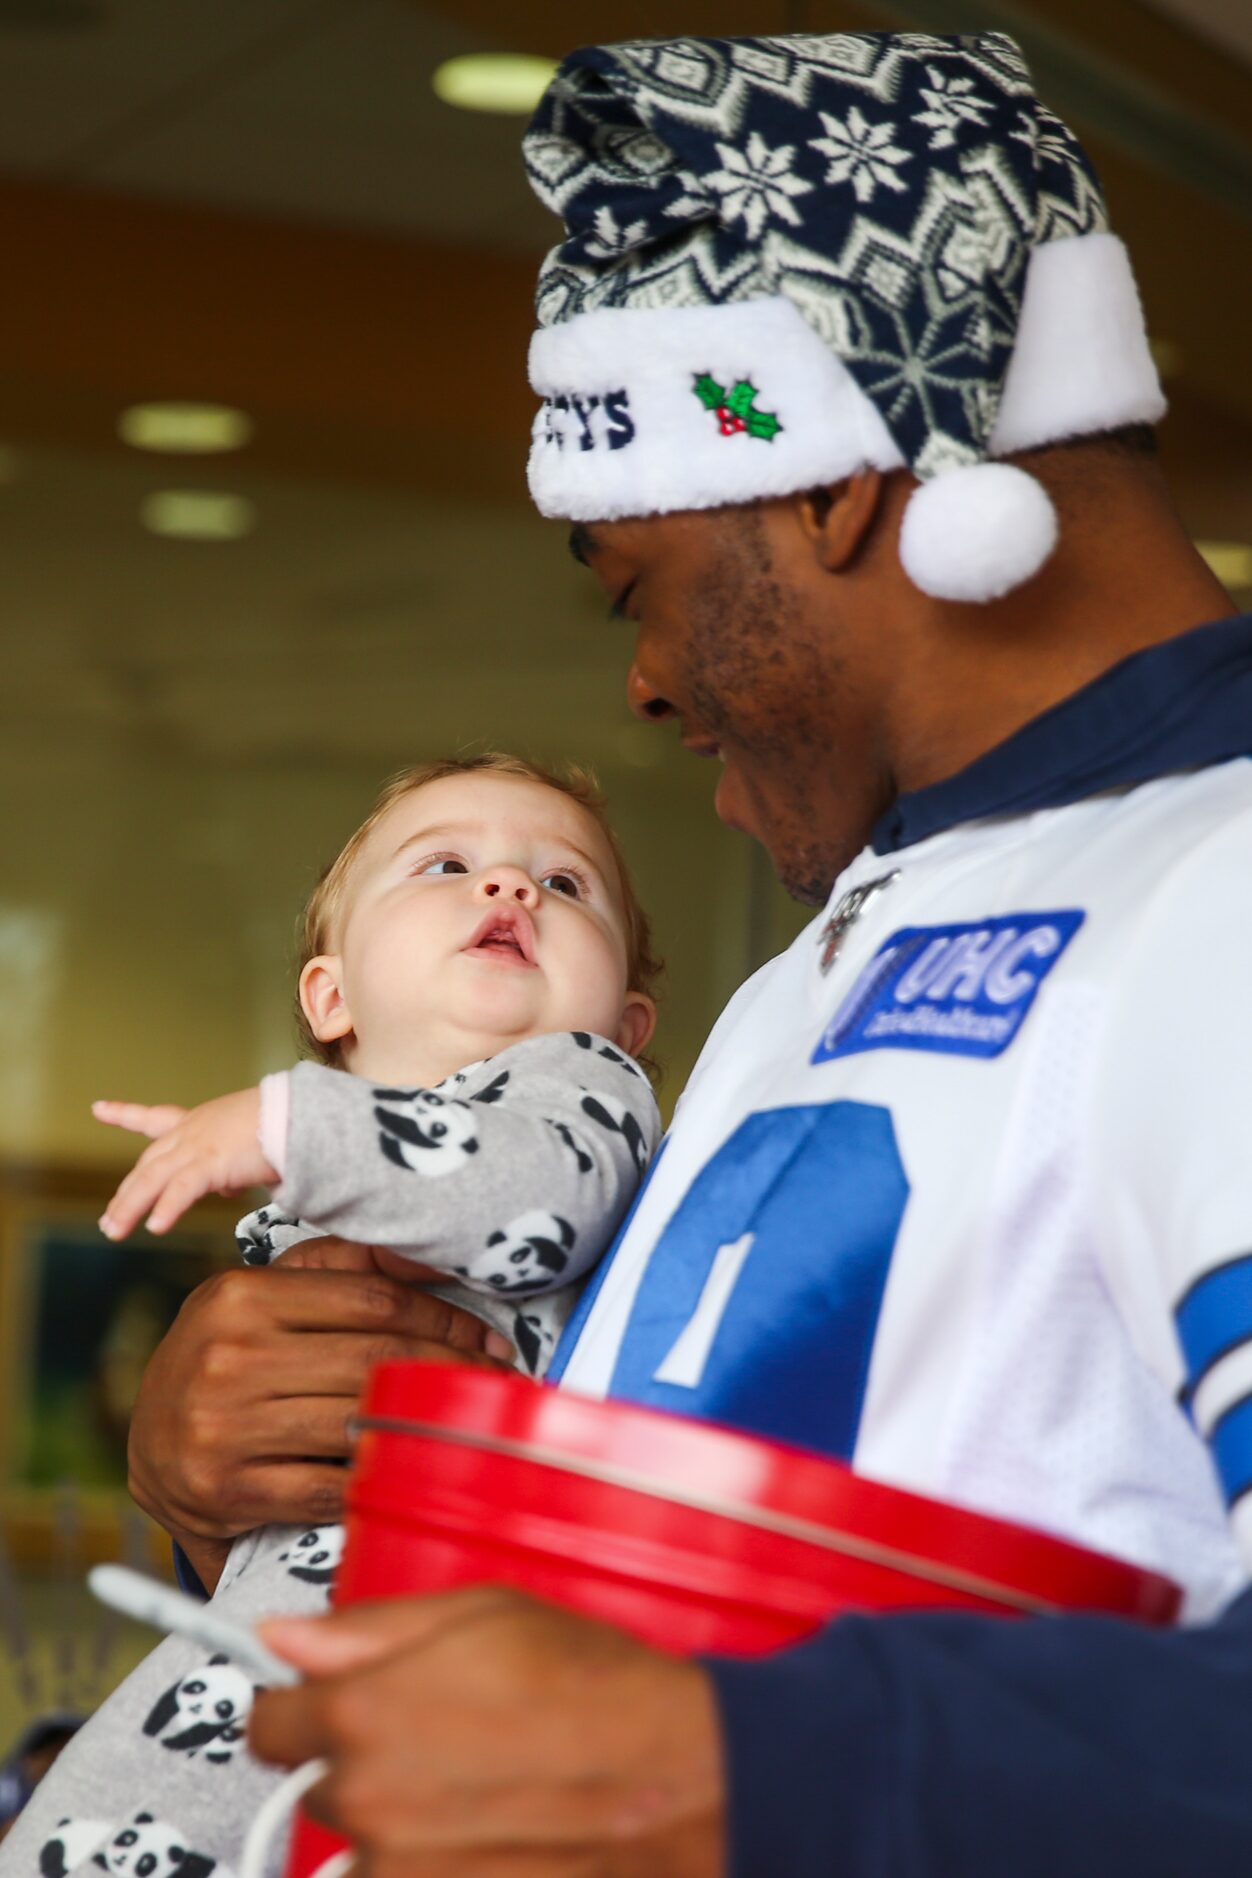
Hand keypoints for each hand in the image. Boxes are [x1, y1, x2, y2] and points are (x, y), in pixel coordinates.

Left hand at [95, 1089, 274, 1237]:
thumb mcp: (247, 1146)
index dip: (123, 1115)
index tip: (98, 1109)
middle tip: (109, 1220)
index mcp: (199, 1123)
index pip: (154, 1118)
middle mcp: (191, 1132)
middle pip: (147, 1165)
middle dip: (125, 1194)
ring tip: (115, 1231)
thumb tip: (226, 1190)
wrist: (299, 1115)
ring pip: (152, 1180)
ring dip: (130, 1207)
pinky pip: (181, 1190)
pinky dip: (166, 1209)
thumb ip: (231, 1168)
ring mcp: (198, 1146)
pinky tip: (155, 1227)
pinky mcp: (212, 1162)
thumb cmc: (283, 1125)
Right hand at [126, 1237, 514, 1591]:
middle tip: (497, 1387)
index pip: (372, 1300)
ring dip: (424, 1429)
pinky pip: (328, 1488)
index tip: (487, 1341)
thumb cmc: (229, 1361)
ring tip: (469, 1427)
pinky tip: (411, 1472)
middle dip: (450, 1374)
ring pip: (357, 1423)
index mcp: (241, 1296)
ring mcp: (222, 1426)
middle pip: (375, 1361)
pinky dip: (377, 1482)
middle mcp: (228, 1356)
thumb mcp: (263, 1300)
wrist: (150, 1451)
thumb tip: (427, 1254)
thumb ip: (339, 1269)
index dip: (444, 1320)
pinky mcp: (226, 1489)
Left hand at [251, 1590, 725, 1877]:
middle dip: (368, 1762)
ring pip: (365, 1849)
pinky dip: (438, 1864)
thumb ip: (367, 1629)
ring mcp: (404, 1873)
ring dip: (402, 1826)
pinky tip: (496, 1830)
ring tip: (482, 1790)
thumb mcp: (484, 1614)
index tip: (322, 1703)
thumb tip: (289, 1635)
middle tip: (446, 1739)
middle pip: (323, 1786)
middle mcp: (370, 1803)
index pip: (269, 1724)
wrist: (679, 1779)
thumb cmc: (598, 1692)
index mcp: (364, 1714)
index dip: (300, 1705)